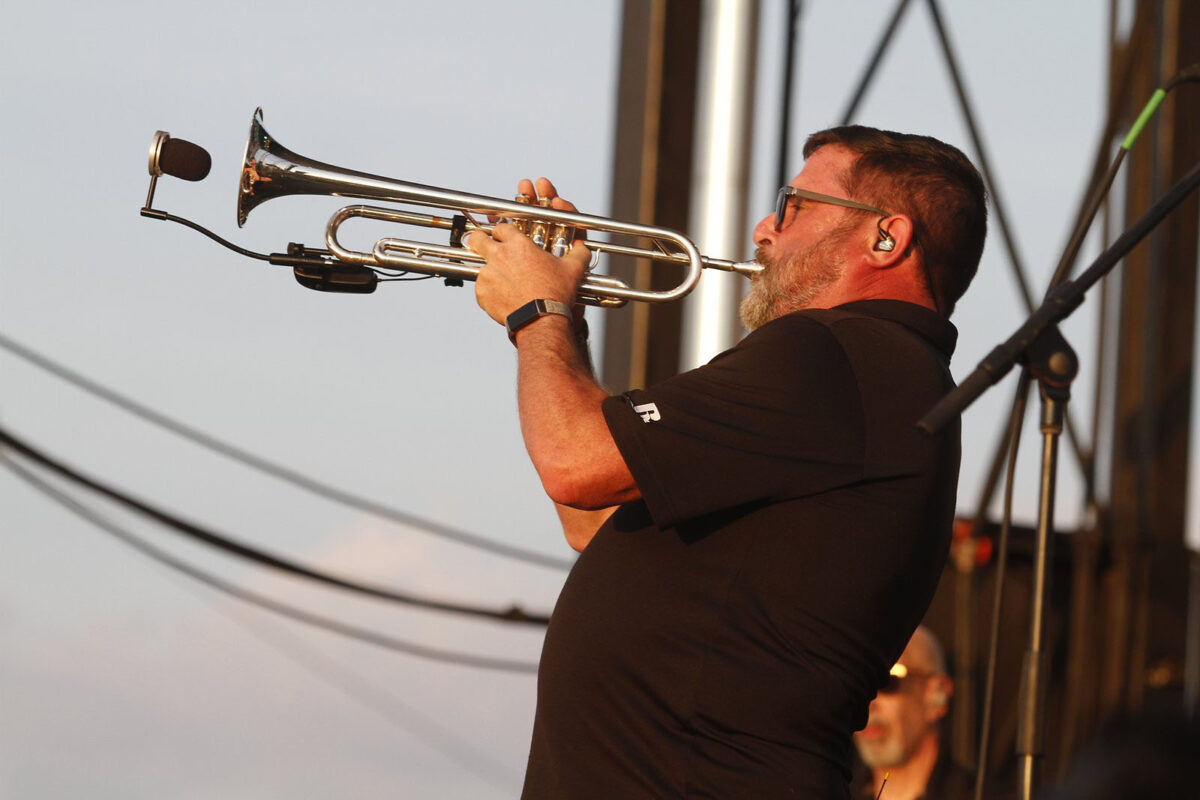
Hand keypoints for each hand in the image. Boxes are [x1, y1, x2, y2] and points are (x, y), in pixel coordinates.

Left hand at [469, 178, 589, 325]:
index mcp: (518, 245)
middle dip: (478, 241)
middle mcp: (499, 256)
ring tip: (502, 283)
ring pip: (480, 266)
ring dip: (488, 271)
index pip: (501, 227)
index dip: (502, 232)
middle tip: (483, 247)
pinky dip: (488, 292)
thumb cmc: (556, 294)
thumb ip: (579, 253)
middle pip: (476, 238)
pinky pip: (480, 288)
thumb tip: (583, 247)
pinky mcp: (481, 293)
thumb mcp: (573, 269)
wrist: (541, 320)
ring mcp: (487, 274)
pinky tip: (503, 297)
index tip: (502, 238)